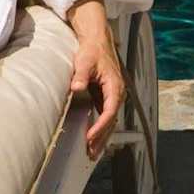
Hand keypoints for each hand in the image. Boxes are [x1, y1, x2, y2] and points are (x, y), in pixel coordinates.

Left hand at [67, 0, 124, 159]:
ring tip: (92, 153)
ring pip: (110, 121)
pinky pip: (106, 117)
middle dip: (101, 138)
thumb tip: (76, 87)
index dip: (100, 126)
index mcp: (115, 86)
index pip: (110, 111)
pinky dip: (100, 129)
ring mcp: (113, 96)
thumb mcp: (85, 61)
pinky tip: (93, 140)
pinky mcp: (106, 97)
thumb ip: (81, 75)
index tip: (89, 136)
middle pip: (112, 121)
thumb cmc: (92, 50)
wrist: (97, 40)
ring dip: (102, 137)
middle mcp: (117, 93)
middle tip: (90, 153)